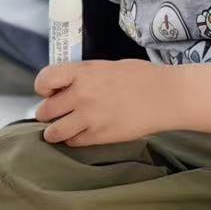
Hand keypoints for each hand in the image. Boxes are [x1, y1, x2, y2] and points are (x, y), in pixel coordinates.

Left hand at [34, 58, 210, 146]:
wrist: (167, 96)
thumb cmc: (141, 78)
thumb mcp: (107, 66)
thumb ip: (83, 76)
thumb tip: (63, 86)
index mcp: (83, 72)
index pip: (44, 80)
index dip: (43, 87)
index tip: (50, 91)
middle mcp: (81, 95)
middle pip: (44, 110)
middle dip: (48, 113)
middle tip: (57, 114)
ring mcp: (88, 117)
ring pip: (52, 132)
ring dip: (55, 131)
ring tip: (63, 128)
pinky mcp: (98, 136)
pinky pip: (72, 142)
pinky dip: (74, 139)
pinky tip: (83, 133)